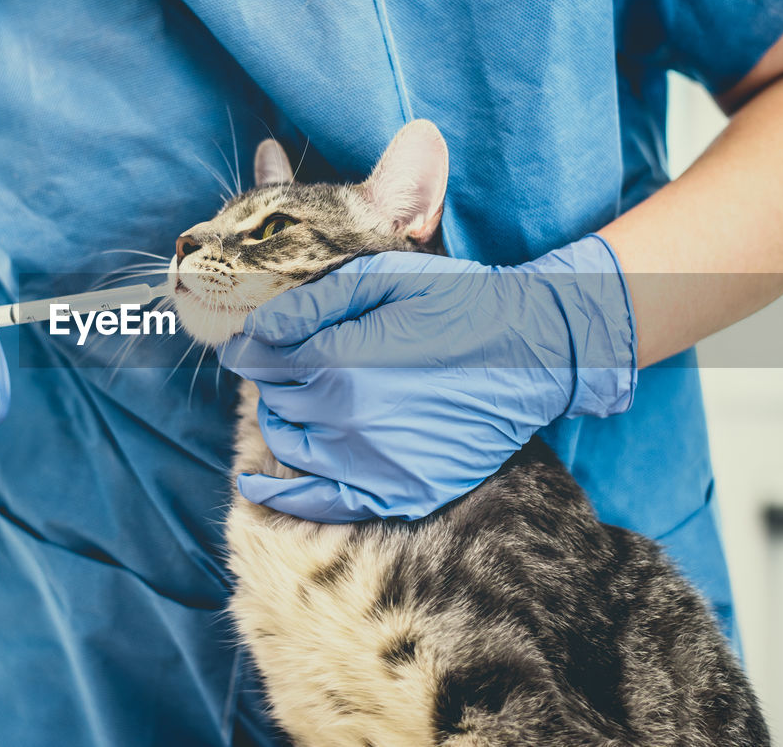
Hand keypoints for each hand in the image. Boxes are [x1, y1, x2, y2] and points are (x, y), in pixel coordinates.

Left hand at [217, 235, 636, 522]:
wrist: (531, 350)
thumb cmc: (456, 303)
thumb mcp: (381, 278)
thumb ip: (309, 304)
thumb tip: (251, 332)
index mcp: (341, 362)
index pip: (263, 360)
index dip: (252, 347)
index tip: (251, 340)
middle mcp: (349, 420)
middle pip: (276, 401)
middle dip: (271, 379)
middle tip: (287, 362)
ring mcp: (374, 465)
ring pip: (290, 446)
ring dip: (280, 421)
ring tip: (295, 401)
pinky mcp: (399, 493)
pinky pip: (322, 505)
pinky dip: (283, 499)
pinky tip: (255, 489)